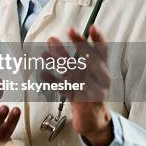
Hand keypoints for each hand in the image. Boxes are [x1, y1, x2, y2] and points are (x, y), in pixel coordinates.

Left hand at [46, 25, 112, 145]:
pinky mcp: (81, 101)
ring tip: (45, 53)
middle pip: (90, 60)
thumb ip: (70, 58)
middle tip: (67, 33)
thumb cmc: (86, 90)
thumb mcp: (84, 73)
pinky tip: (42, 73)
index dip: (99, 39)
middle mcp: (100, 79)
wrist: (92, 118)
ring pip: (75, 73)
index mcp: (103, 69)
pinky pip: (65, 89)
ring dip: (60, 61)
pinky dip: (52, 80)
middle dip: (78, 46)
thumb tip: (51, 42)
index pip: (103, 52)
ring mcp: (92, 90)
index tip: (93, 27)